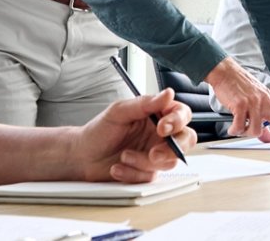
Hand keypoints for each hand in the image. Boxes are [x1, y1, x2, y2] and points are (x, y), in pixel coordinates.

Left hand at [73, 89, 195, 182]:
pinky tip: (118, 167)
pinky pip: (150, 176)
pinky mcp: (147, 172)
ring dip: (143, 161)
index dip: (177, 121)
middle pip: (186, 139)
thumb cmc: (100, 130)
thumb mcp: (119, 111)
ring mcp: (155, 154)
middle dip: (172, 148)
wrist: (83, 156)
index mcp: (157, 115)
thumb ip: (145, 103)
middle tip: (153, 153)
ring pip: (168, 162)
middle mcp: (160, 135)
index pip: (181, 115)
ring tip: (123, 156)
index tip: (162, 127)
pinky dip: (132, 173)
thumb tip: (167, 93)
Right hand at [205, 57, 269, 141]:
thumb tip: (269, 138)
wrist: (226, 72)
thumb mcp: (256, 99)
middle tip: (261, 136)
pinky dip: (234, 131)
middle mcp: (265, 101)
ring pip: (256, 130)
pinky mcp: (240, 105)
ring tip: (241, 129)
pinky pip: (239, 127)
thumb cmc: (240, 84)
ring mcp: (253, 103)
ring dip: (246, 133)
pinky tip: (232, 128)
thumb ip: (264, 120)